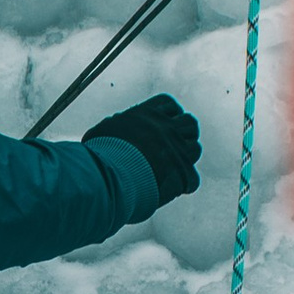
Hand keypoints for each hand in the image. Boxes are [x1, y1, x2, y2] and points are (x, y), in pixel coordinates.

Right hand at [84, 95, 200, 205]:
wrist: (106, 178)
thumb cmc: (98, 157)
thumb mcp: (102, 132)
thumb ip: (116, 127)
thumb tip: (115, 128)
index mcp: (146, 115)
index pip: (168, 104)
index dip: (169, 114)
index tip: (164, 124)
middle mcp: (165, 128)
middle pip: (189, 123)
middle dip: (184, 134)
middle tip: (173, 147)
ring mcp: (176, 150)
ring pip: (195, 148)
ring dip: (186, 158)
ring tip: (173, 167)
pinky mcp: (182, 174)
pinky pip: (193, 178)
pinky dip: (184, 184)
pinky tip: (174, 189)